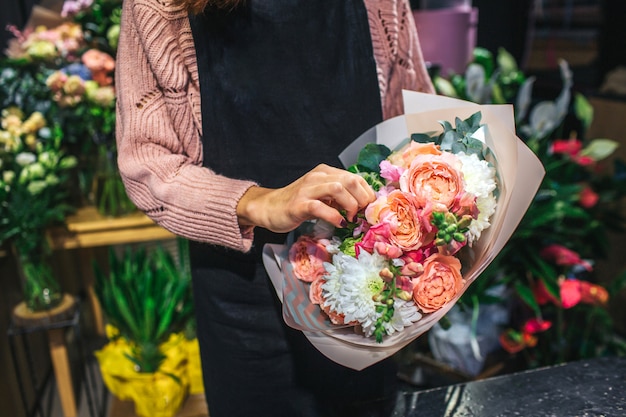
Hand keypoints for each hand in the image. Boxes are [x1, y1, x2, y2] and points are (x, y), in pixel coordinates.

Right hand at [236, 164, 375, 232]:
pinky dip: (334, 216)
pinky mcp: (299, 204)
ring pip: (338, 189)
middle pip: (350, 180)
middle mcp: (317, 177)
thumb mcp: (322, 196)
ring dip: (350, 205)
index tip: (369, 208)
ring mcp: (307, 189)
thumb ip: (339, 197)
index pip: (355, 177)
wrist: (269, 208)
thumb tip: (363, 206)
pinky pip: (320, 207)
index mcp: (326, 172)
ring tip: (350, 218)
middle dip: (362, 198)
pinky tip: (338, 223)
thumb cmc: (298, 203)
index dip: (367, 193)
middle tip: (362, 214)